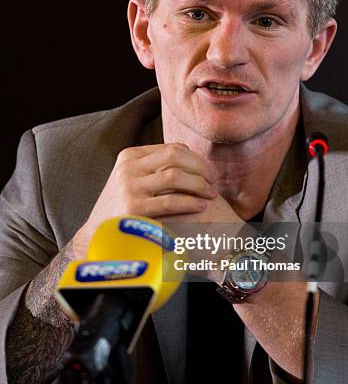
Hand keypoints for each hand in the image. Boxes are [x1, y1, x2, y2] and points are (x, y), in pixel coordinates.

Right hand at [73, 143, 217, 257]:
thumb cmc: (122, 207)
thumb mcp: (131, 179)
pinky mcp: (134, 209)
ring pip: (175, 175)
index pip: (172, 148)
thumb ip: (154, 167)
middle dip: (201, 166)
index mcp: (129, 157)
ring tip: (210, 193)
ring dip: (199, 183)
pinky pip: (170, 201)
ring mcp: (129, 188)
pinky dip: (190, 202)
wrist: (97, 235)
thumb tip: (189, 154)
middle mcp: (128, 168)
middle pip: (175, 155)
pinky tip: (201, 206)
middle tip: (214, 180)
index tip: (209, 171)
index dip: (196, 158)